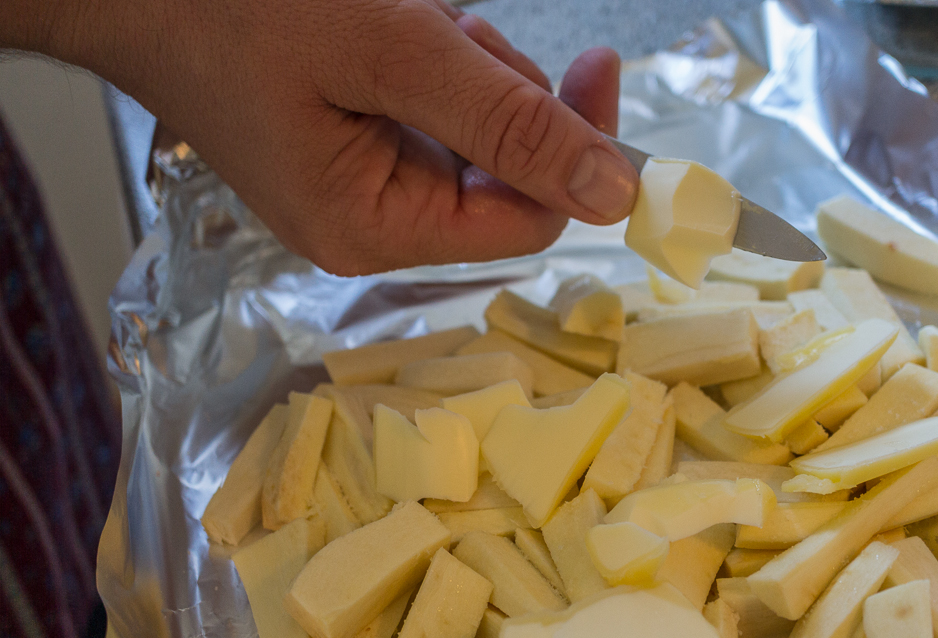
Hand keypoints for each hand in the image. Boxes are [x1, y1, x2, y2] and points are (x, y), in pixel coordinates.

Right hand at [7, 0, 638, 273]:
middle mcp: (373, 224)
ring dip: (464, 62)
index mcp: (374, 228)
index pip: (527, 217)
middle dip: (498, 89)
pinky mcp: (360, 143)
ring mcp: (366, 183)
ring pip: (478, 130)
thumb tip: (616, 191)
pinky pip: (439, 107)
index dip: (576, 150)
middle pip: (505, 172)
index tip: (597, 65)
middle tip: (440, 28)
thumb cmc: (234, 9)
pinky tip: (385, 28)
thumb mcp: (390, 52)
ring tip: (396, 22)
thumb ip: (508, 121)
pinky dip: (435, 58)